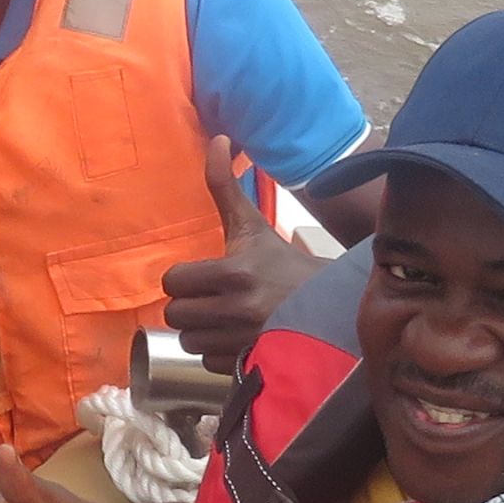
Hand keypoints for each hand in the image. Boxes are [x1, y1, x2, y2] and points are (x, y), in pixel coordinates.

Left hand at [156, 135, 318, 375]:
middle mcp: (238, 309)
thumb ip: (225, 186)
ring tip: (223, 319)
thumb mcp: (252, 226)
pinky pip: (207, 362)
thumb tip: (218, 139)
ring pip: (188, 341)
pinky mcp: (249, 363)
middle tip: (211, 298)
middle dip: (190, 306)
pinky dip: (216, 353)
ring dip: (200, 331)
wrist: (329, 305)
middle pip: (176, 314)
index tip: (200, 276)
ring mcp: (244, 340)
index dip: (182, 279)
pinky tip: (235, 338)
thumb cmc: (282, 263)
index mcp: (235, 272)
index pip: (173, 282)